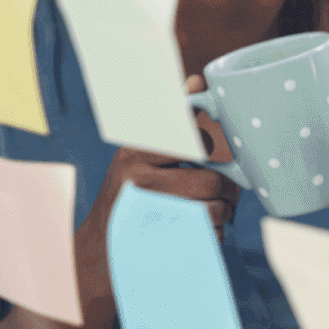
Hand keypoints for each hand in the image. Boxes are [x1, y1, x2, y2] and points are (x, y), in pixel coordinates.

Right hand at [84, 74, 239, 236]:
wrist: (100, 246)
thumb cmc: (131, 191)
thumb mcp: (141, 152)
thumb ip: (173, 121)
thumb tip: (197, 82)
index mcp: (137, 151)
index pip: (190, 140)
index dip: (213, 149)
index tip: (214, 156)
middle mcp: (137, 180)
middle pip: (211, 182)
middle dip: (227, 190)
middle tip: (226, 192)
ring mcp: (147, 214)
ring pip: (214, 210)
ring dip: (224, 213)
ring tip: (217, 210)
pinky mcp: (160, 243)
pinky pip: (209, 236)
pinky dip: (216, 235)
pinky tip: (203, 230)